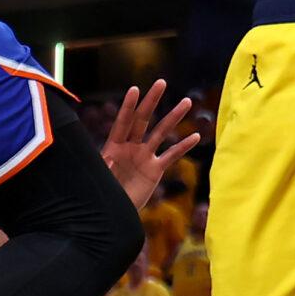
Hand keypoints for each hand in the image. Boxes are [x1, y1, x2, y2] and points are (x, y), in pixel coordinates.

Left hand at [101, 79, 197, 207]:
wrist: (114, 212)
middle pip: (143, 119)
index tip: (135, 89)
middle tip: (161, 82)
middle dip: (152, 101)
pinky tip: (195, 136)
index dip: (128, 106)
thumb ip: (104, 168)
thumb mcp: (99, 179)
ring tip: (187, 102)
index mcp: (113, 146)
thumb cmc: (102, 194)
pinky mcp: (155, 170)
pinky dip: (183, 146)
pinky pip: (172, 155)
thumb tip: (108, 158)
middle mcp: (130, 146)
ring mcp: (144, 156)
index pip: (122, 122)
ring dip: (173, 117)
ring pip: (161, 132)